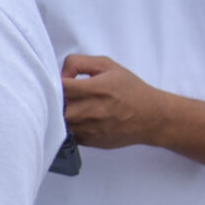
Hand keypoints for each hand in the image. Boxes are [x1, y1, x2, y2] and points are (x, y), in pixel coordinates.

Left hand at [61, 54, 179, 151]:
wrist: (151, 118)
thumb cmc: (130, 89)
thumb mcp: (107, 65)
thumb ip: (79, 63)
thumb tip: (60, 74)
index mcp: (95, 89)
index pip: (60, 86)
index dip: (54, 82)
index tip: (59, 82)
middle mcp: (91, 111)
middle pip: (55, 107)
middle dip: (53, 99)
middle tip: (59, 95)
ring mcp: (88, 128)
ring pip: (58, 122)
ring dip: (58, 114)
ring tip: (68, 105)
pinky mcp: (88, 141)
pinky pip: (67, 133)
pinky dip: (67, 126)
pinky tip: (76, 118)